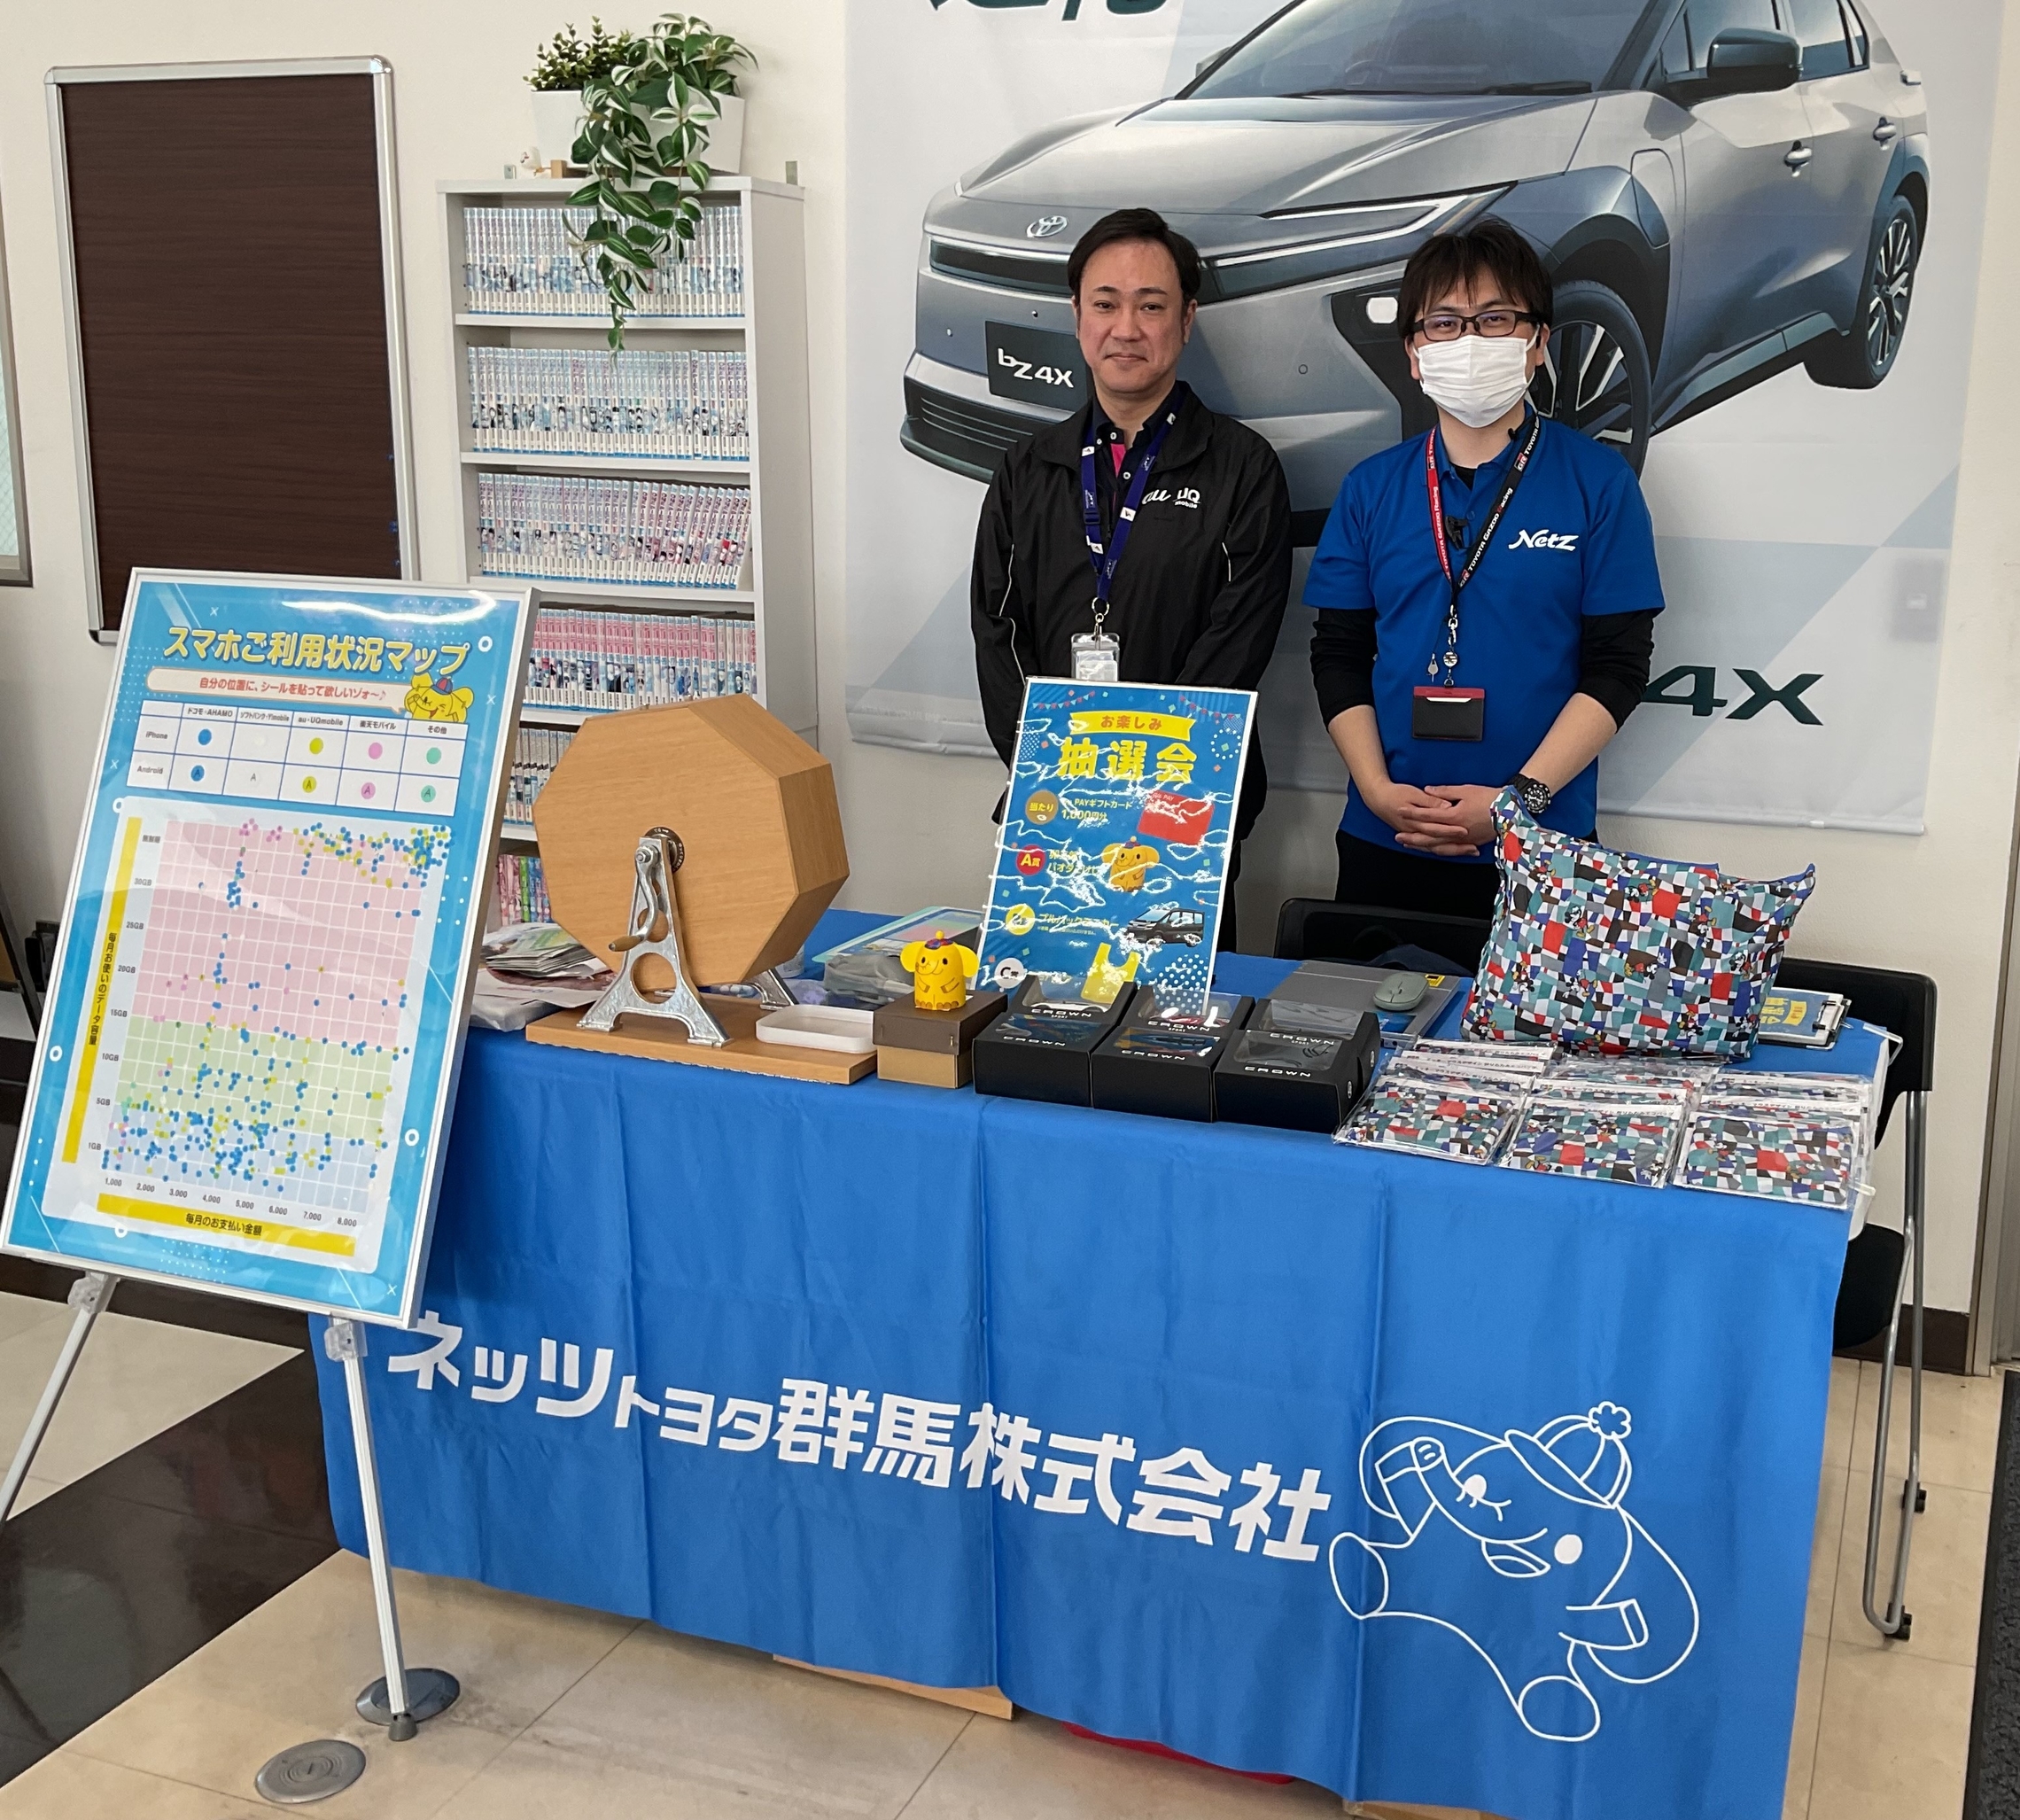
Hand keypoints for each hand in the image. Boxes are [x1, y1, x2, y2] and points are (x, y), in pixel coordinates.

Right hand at [1364, 780, 1482, 857]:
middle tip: (1474, 848)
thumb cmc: (1396, 794)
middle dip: (1457, 846)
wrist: (1379, 800)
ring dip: (1454, 850)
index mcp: (1416, 822)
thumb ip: (1430, 801)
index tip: (1466, 831)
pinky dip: (1446, 849)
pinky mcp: (1417, 836)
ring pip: (1437, 848)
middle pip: (1439, 843)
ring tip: (1471, 851)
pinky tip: (1457, 850)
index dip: (1451, 831)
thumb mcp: (1413, 794)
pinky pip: (1433, 848)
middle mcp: (1416, 832)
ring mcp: (1417, 836)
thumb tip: (1445, 806)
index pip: (1436, 829)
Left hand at [1406, 784, 1500, 853]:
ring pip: (1438, 846)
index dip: (1412, 812)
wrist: (1512, 810)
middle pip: (1429, 835)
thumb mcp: (1466, 790)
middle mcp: (1457, 831)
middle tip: (1398, 836)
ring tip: (1410, 844)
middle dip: (1412, 836)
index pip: (1428, 815)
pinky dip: (1439, 850)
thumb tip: (1428, 791)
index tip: (1400, 810)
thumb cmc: (1491, 798)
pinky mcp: (1471, 843)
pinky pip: (1451, 850)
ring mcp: (1464, 840)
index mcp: (1454, 816)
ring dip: (1422, 846)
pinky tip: (1432, 850)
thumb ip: (1444, 792)